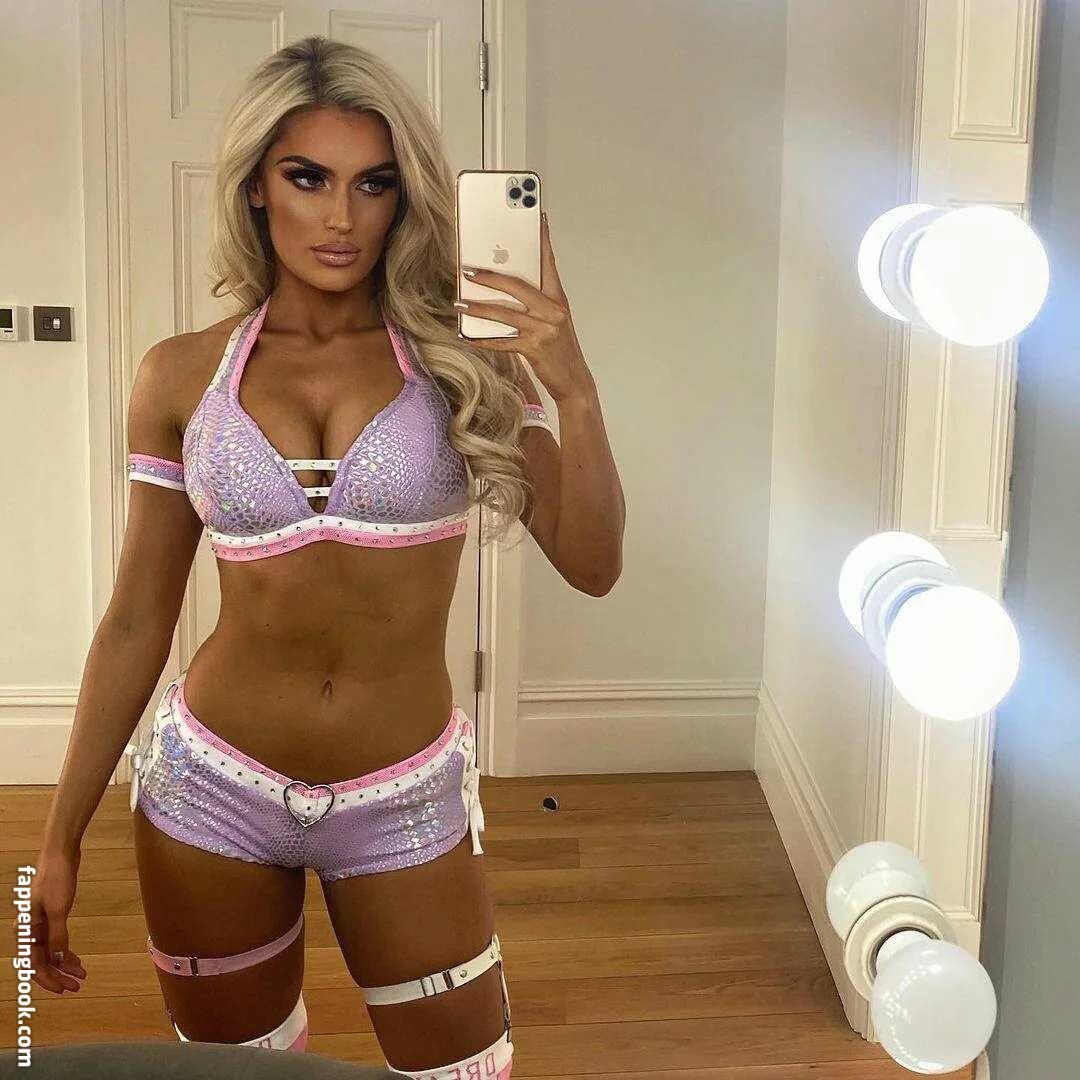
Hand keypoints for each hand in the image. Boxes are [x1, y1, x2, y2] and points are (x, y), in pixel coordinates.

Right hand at [16, 849, 86, 993]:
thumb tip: (59, 960)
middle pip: (42, 962)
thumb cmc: (56, 879)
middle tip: (77, 985)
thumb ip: (58, 936)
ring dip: (64, 965)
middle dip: (59, 975)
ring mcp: (41, 925)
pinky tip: (77, 959)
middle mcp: (30, 930)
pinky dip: (66, 952)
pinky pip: (56, 942)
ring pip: (50, 953)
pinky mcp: (52, 918)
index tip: (64, 989)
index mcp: (26, 930)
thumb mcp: (59, 909)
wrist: (61, 855)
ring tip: (82, 974)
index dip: (48, 980)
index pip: (34, 964)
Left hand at [455, 213, 595, 403]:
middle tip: (470, 272)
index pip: (549, 264)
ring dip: (480, 308)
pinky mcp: (534, 349)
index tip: (536, 218)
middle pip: (519, 286)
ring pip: (506, 313)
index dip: (542, 240)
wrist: (574, 379)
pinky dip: (483, 339)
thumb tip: (506, 287)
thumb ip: (537, 302)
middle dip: (492, 277)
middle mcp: (552, 311)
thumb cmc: (561, 348)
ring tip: (461, 303)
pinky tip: (468, 336)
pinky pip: (502, 341)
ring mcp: (544, 330)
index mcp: (558, 299)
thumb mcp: (554, 320)